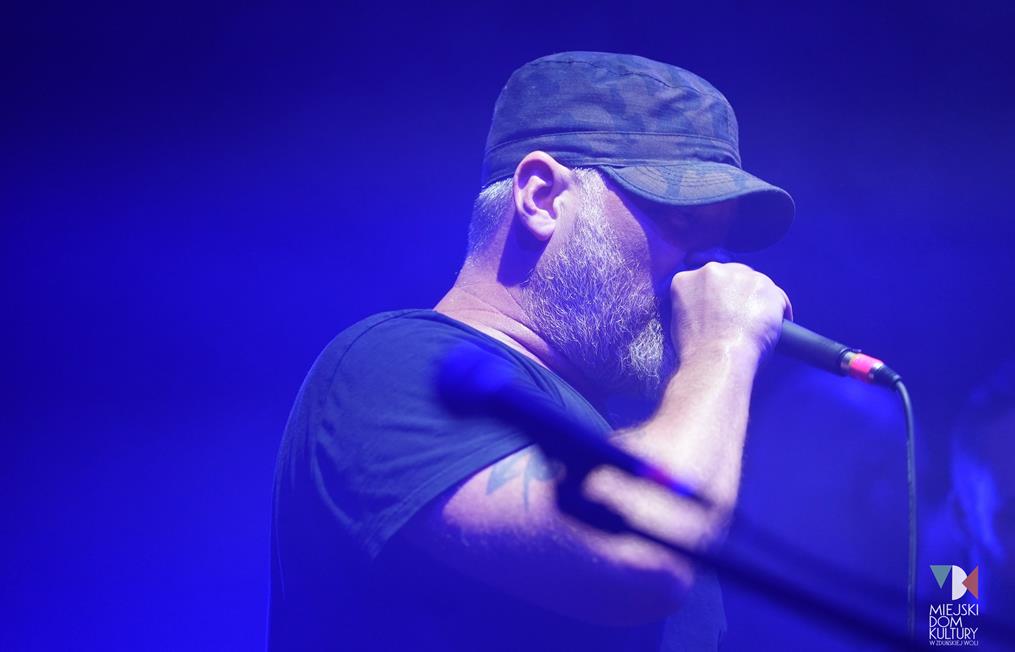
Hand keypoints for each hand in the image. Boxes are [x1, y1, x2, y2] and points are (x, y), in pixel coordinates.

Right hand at [669, 262, 791, 363]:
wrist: (716, 358)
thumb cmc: (698, 352)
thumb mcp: (680, 324)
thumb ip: (694, 308)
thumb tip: (712, 315)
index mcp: (684, 280)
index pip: (705, 282)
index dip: (715, 298)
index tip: (722, 311)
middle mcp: (710, 271)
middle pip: (732, 277)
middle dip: (738, 295)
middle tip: (743, 320)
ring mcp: (738, 276)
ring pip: (755, 285)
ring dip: (759, 302)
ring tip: (761, 327)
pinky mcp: (764, 285)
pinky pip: (778, 297)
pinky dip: (780, 313)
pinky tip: (776, 330)